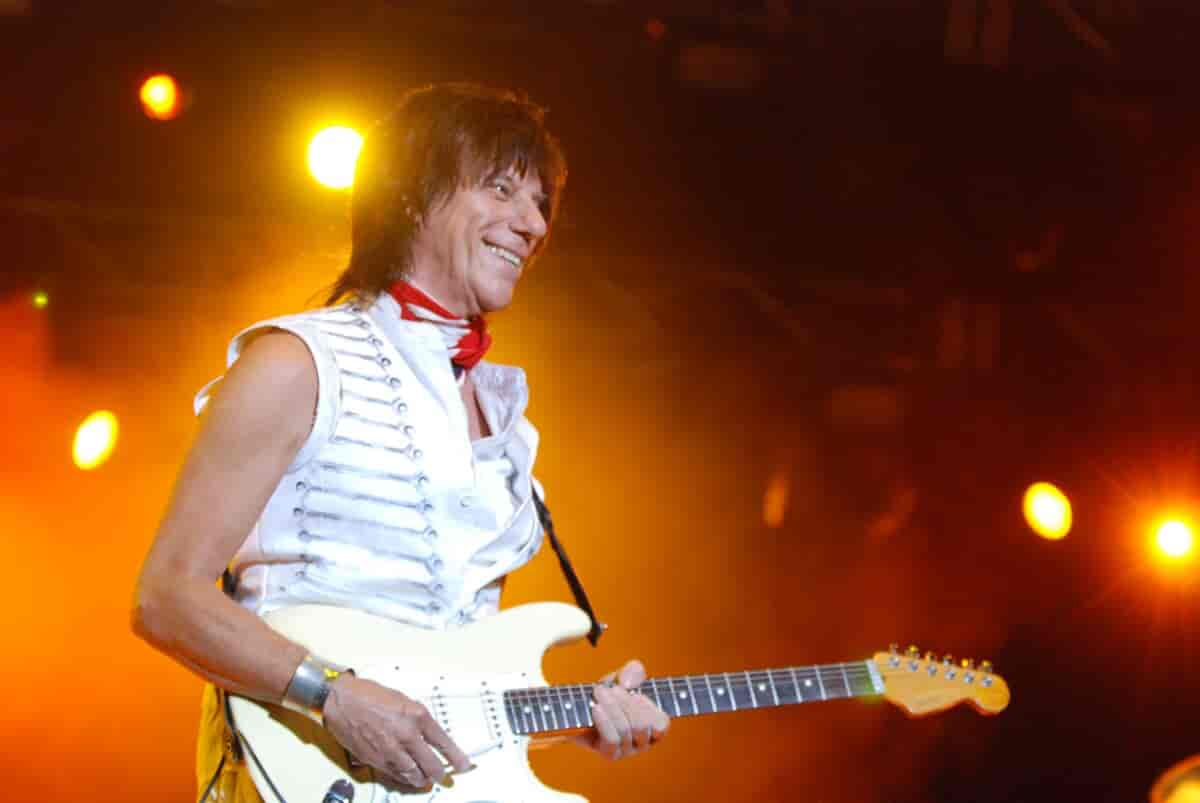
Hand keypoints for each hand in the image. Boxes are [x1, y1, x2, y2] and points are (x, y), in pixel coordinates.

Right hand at [322, 674, 471, 788]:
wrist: (342, 701)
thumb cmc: (369, 695)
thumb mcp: (403, 700)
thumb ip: (417, 718)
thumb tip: (428, 733)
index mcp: (417, 716)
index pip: (443, 742)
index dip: (456, 756)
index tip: (463, 764)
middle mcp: (406, 735)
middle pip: (431, 763)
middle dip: (441, 773)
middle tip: (445, 776)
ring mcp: (391, 750)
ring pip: (414, 774)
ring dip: (422, 778)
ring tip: (426, 779)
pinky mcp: (377, 760)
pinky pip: (396, 775)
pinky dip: (404, 778)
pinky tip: (408, 778)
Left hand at [574, 659, 669, 759]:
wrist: (579, 710)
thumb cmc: (607, 694)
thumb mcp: (622, 677)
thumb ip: (633, 671)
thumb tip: (629, 684)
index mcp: (653, 726)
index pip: (661, 723)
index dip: (647, 706)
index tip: (633, 691)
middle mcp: (643, 742)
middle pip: (641, 725)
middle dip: (624, 702)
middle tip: (610, 689)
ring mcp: (627, 750)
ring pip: (625, 730)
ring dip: (611, 706)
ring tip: (599, 692)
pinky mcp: (610, 754)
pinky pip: (612, 739)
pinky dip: (604, 721)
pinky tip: (596, 708)